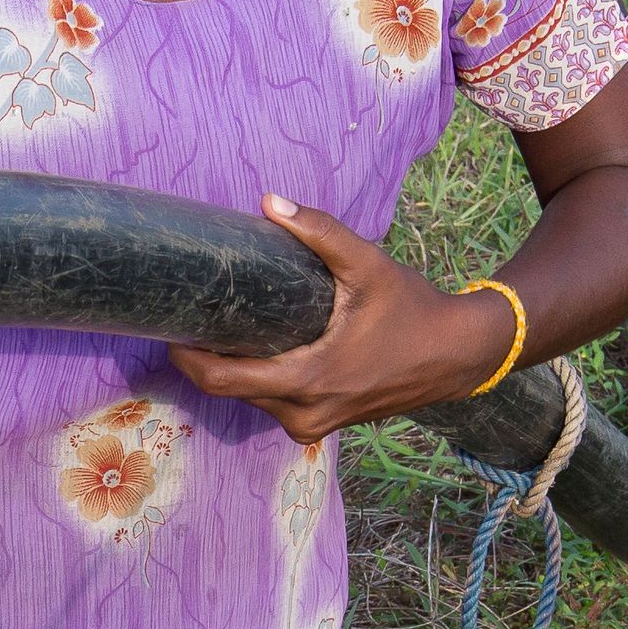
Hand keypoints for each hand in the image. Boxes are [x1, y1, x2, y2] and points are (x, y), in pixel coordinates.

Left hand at [170, 195, 518, 446]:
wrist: (457, 354)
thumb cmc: (412, 309)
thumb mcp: (368, 266)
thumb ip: (319, 234)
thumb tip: (269, 202)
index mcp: (308, 380)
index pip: (222, 381)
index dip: (187, 358)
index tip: (170, 328)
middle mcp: (304, 413)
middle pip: (231, 392)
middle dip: (207, 361)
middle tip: (192, 319)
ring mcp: (314, 425)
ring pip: (252, 401)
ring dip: (233, 372)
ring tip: (221, 331)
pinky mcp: (323, 426)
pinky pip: (275, 406)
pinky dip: (260, 382)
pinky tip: (258, 349)